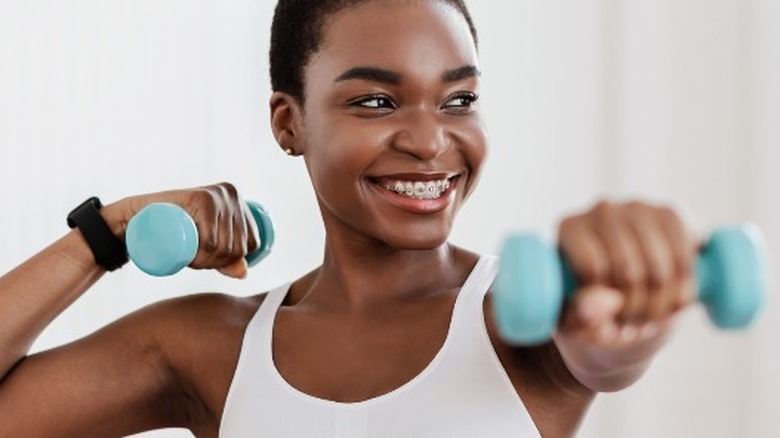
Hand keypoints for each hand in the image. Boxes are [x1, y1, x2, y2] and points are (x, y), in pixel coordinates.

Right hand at [114, 182, 259, 278]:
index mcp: (239, 201)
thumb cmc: (173, 229)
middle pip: (238, 247)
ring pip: (223, 247)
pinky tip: (190, 259)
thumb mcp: (206, 242)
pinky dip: (202, 257)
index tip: (209, 261)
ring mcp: (217, 195)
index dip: (232, 260)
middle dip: (216, 264)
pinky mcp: (200, 198)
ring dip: (206, 263)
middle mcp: (232, 194)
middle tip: (194, 261)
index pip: (252, 243)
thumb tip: (244, 273)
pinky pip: (210, 241)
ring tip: (190, 258)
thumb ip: (228, 256)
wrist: (135, 216)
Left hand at [554, 201, 697, 346]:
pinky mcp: (670, 215)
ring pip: (660, 270)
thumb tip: (605, 304)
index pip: (592, 268)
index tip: (607, 321)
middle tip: (632, 326)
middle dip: (634, 311)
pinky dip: (683, 293)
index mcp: (569, 229)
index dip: (605, 304)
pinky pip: (685, 262)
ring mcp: (638, 208)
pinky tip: (672, 304)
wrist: (624, 290)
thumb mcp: (576, 322)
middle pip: (628, 271)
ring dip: (660, 307)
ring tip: (649, 319)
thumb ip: (581, 318)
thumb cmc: (589, 308)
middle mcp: (601, 210)